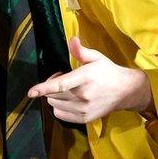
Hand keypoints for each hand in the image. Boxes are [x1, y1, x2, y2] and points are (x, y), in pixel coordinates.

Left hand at [28, 37, 153, 123]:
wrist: (126, 91)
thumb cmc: (107, 72)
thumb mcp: (96, 58)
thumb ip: (80, 51)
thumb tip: (72, 39)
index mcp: (85, 78)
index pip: (61, 85)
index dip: (44, 88)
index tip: (31, 92)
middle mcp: (83, 96)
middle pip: (53, 94)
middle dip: (51, 85)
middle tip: (63, 78)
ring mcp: (84, 109)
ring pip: (54, 104)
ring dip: (55, 96)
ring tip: (68, 89)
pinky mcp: (84, 118)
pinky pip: (59, 114)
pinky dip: (59, 107)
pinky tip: (69, 100)